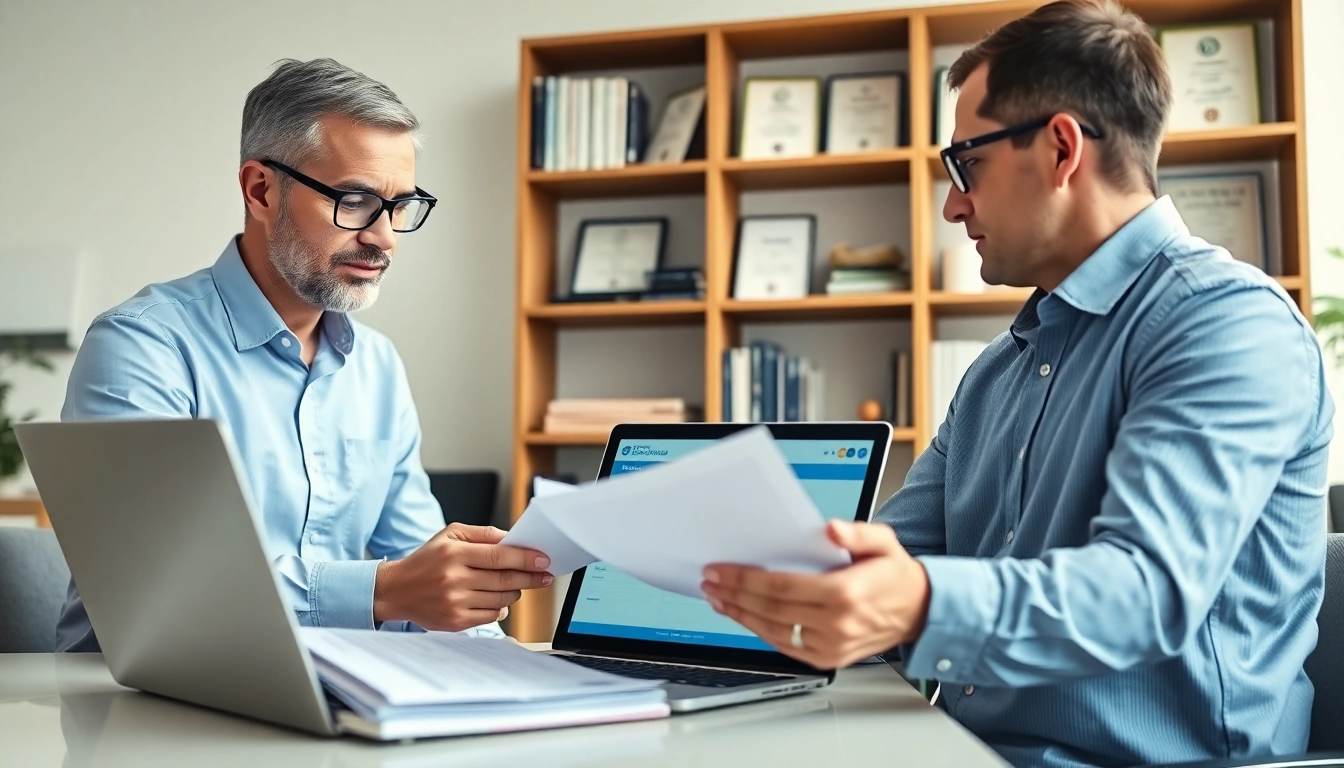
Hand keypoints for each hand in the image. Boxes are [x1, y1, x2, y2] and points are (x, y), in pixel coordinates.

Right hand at [373, 523, 552, 631]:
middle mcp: (454, 579)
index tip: (544, 560)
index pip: (500, 556)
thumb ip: (483, 534)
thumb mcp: (450, 535)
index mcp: (454, 554)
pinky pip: (492, 616)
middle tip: (545, 575)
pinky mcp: (455, 622)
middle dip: (531, 577)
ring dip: (516, 592)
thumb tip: (514, 539)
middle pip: (505, 580)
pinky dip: (501, 607)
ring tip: (515, 585)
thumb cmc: (427, 559)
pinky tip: (497, 599)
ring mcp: (455, 603)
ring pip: (502, 600)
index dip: (526, 558)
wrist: (396, 590)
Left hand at [701, 520, 929, 669]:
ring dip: (740, 615)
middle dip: (734, 594)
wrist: (919, 611)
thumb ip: (857, 532)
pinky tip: (744, 617)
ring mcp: (832, 645)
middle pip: (771, 609)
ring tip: (718, 599)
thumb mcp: (883, 542)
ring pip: (773, 632)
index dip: (745, 579)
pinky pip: (785, 645)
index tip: (721, 570)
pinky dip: (760, 631)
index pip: (781, 587)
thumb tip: (832, 528)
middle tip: (711, 582)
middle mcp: (836, 624)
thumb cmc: (895, 575)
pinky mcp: (829, 658)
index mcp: (845, 594)